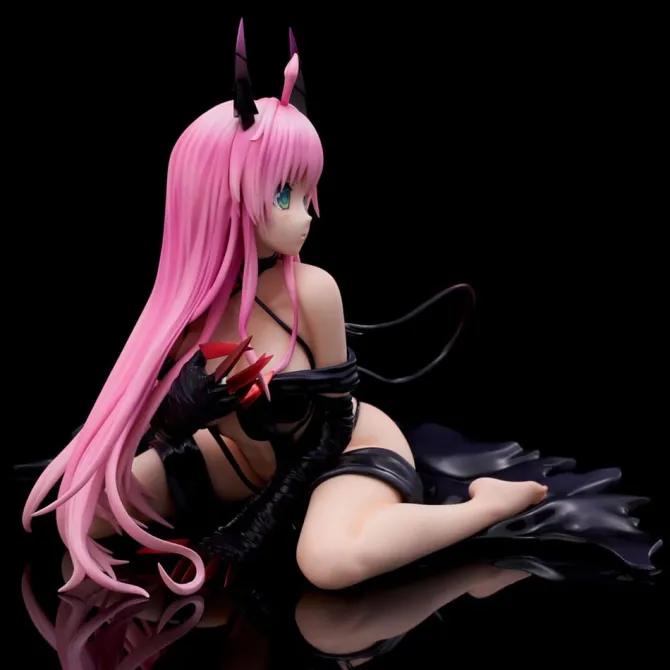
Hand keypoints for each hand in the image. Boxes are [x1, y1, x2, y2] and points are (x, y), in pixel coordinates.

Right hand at [151, 336, 272, 442]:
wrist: (176, 417)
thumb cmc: (180, 391)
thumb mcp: (187, 371)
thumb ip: (198, 358)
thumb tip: (206, 345)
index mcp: (210, 381)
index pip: (227, 363)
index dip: (238, 353)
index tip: (247, 344)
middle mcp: (219, 392)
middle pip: (241, 380)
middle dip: (254, 370)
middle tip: (265, 360)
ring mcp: (222, 403)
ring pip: (243, 394)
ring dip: (254, 384)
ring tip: (265, 375)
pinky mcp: (223, 412)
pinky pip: (239, 404)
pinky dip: (248, 397)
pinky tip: (255, 390)